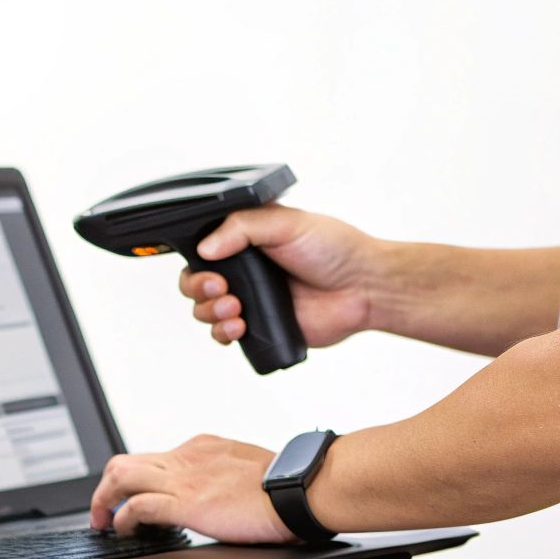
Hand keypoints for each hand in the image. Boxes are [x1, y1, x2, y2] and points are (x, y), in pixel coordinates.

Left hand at [88, 434, 294, 543]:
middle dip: (105, 489)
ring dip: (103, 501)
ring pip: (120, 476)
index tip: (129, 500)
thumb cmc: (285, 486)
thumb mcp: (244, 470)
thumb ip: (221, 478)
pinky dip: (122, 519)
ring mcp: (184, 478)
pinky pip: (137, 505)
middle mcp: (186, 457)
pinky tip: (124, 531)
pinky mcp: (187, 502)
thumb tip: (214, 497)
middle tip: (102, 513)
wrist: (301, 489)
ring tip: (103, 523)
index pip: (152, 459)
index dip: (133, 482)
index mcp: (200, 448)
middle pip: (125, 462)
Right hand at [181, 205, 378, 348]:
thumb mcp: (286, 222)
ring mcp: (250, 300)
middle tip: (220, 287)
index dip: (196, 258)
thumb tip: (205, 249)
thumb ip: (241, 227)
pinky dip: (223, 333)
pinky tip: (240, 325)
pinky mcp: (260, 328)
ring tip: (235, 307)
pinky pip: (225, 336)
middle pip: (195, 282)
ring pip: (205, 310)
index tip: (207, 263)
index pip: (202, 248)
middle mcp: (244, 270)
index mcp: (245, 240)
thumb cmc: (335, 249)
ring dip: (210, 311)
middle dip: (198, 287)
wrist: (364, 287)